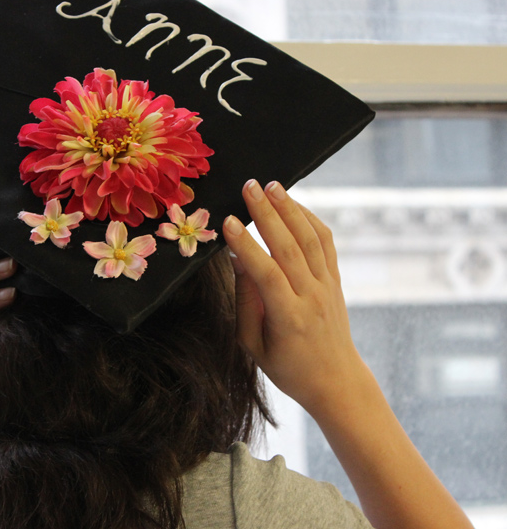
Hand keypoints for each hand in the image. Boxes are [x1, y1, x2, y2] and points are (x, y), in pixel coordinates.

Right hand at [222, 179, 359, 415]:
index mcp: (287, 317)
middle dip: (267, 213)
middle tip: (248, 187)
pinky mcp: (335, 280)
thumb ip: (245, 301)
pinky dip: (310, 219)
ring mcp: (327, 286)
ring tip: (271, 185)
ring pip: (310, 239)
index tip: (228, 221)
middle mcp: (312, 297)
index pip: (266, 273)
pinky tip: (293, 204)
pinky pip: (325, 243)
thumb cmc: (288, 367)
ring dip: (290, 208)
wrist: (336, 380)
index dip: (246, 246)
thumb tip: (237, 259)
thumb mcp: (254, 344)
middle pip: (290, 247)